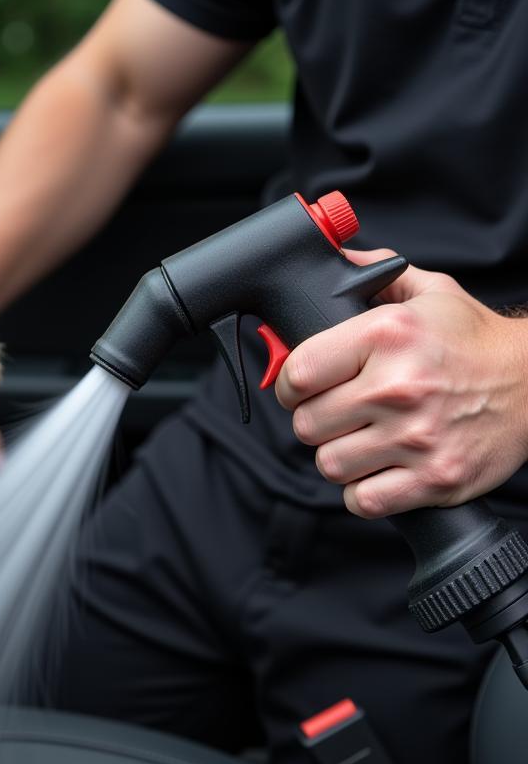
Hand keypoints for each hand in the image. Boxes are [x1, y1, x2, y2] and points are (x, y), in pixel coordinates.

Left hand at [275, 249, 527, 517]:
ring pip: (330, 465)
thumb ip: (374, 276)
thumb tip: (332, 263)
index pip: (296, 374)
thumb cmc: (473, 341)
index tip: (301, 388)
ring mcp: (417, 437)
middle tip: (341, 414)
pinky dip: (365, 491)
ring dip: (340, 457)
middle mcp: (398, 386)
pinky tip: (382, 469)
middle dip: (317, 421)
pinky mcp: (434, 479)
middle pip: (306, 425)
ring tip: (365, 440)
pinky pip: (363, 501)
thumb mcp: (429, 293)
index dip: (290, 386)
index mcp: (388, 335)